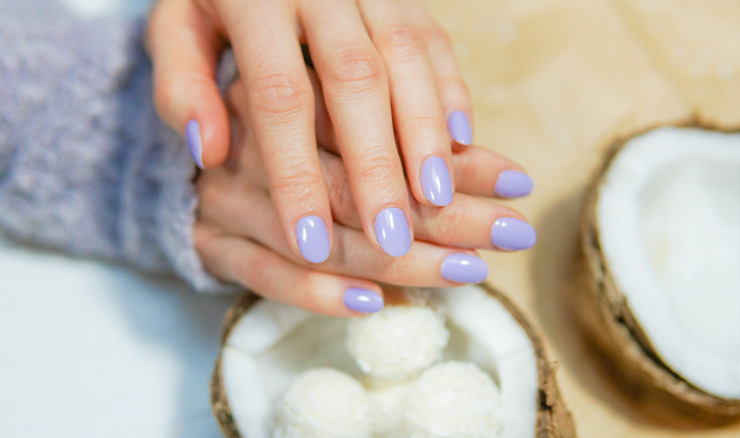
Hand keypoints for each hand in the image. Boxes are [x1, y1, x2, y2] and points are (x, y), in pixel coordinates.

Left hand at [147, 0, 474, 263]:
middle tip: (390, 237)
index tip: (309, 242)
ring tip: (436, 200)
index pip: (279, 96)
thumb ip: (181, 84)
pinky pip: (435, 37)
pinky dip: (451, 90)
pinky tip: (461, 142)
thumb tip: (209, 152)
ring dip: (426, 133)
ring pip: (406, 57)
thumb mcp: (174, 26)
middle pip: (355, 80)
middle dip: (376, 165)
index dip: (296, 174)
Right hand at [194, 79, 534, 315]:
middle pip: (362, 190)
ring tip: (467, 270)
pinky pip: (265, 276)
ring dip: (400, 261)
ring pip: (324, 240)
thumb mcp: (317, 96)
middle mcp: (256, 144)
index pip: (383, 134)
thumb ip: (386, 119)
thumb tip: (463, 140)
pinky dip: (321, 295)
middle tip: (511, 232)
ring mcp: (229, 198)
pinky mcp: (208, 242)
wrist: (170, 144)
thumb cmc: (258, 114)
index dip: (452, 162)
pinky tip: (378, 304)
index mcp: (284, 91)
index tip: (516, 181)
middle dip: (444, 215)